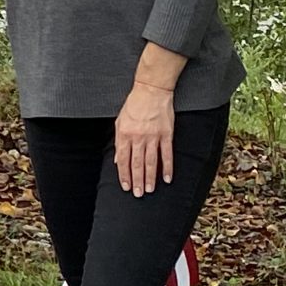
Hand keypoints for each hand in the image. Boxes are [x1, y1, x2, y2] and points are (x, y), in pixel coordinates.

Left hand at [116, 81, 175, 196]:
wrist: (151, 92)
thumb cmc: (134, 106)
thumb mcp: (120, 122)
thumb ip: (119, 142)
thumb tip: (117, 159)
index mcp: (124, 134)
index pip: (123, 160)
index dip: (124, 174)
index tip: (125, 186)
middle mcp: (137, 137)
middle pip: (136, 163)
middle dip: (136, 180)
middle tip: (137, 194)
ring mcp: (152, 137)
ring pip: (151, 162)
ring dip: (150, 178)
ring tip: (149, 190)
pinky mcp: (166, 135)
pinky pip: (167, 155)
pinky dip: (167, 168)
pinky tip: (168, 178)